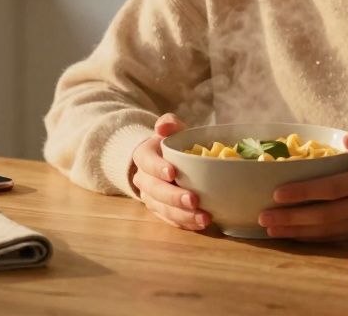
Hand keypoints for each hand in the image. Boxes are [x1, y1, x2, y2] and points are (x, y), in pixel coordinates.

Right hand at [130, 113, 211, 231]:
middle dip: (174, 197)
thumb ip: (169, 123)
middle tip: (193, 200)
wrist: (164, 160)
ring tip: (204, 218)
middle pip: (155, 190)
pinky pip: (170, 220)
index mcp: (144, 156)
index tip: (173, 172)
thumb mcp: (171, 129)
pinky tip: (201, 223)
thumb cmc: (171, 143)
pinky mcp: (160, 211)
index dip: (158, 168)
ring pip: (162, 209)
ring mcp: (150, 198)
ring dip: (183, 215)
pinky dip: (185, 223)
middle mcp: (143, 179)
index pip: (147, 162)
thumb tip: (162, 126)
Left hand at [259, 130, 347, 241]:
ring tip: (270, 230)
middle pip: (324, 215)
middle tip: (263, 217)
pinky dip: (311, 239)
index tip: (277, 193)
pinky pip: (335, 239)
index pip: (332, 189)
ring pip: (327, 232)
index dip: (304, 193)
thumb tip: (347, 139)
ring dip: (297, 232)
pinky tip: (292, 235)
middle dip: (292, 218)